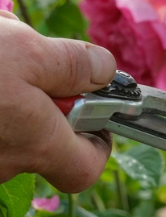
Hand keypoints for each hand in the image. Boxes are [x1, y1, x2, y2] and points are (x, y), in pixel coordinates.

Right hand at [0, 12, 115, 192]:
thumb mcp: (27, 52)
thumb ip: (73, 65)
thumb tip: (105, 72)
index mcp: (35, 144)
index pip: (86, 170)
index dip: (100, 144)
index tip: (97, 109)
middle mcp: (4, 163)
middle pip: (44, 137)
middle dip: (46, 95)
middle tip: (31, 58)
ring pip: (12, 122)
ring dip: (14, 84)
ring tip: (1, 46)